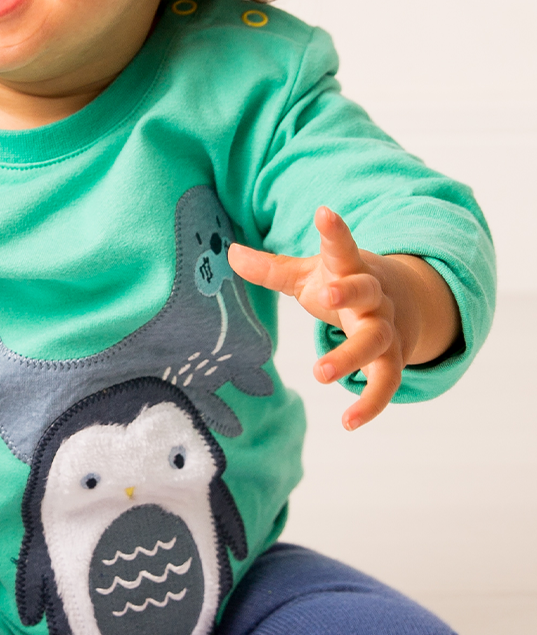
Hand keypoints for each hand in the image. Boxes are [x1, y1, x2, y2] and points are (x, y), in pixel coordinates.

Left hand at [227, 206, 460, 430]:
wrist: (404, 302)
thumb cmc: (343, 284)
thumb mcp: (308, 274)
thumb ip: (271, 268)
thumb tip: (230, 253)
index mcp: (351, 269)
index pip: (342, 247)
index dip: (334, 231)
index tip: (324, 212)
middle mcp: (374, 297)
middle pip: (366, 293)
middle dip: (349, 294)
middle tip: (328, 299)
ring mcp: (386, 328)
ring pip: (376, 342)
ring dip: (351, 357)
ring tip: (321, 373)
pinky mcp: (393, 360)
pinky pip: (386, 384)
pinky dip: (370, 404)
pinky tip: (349, 422)